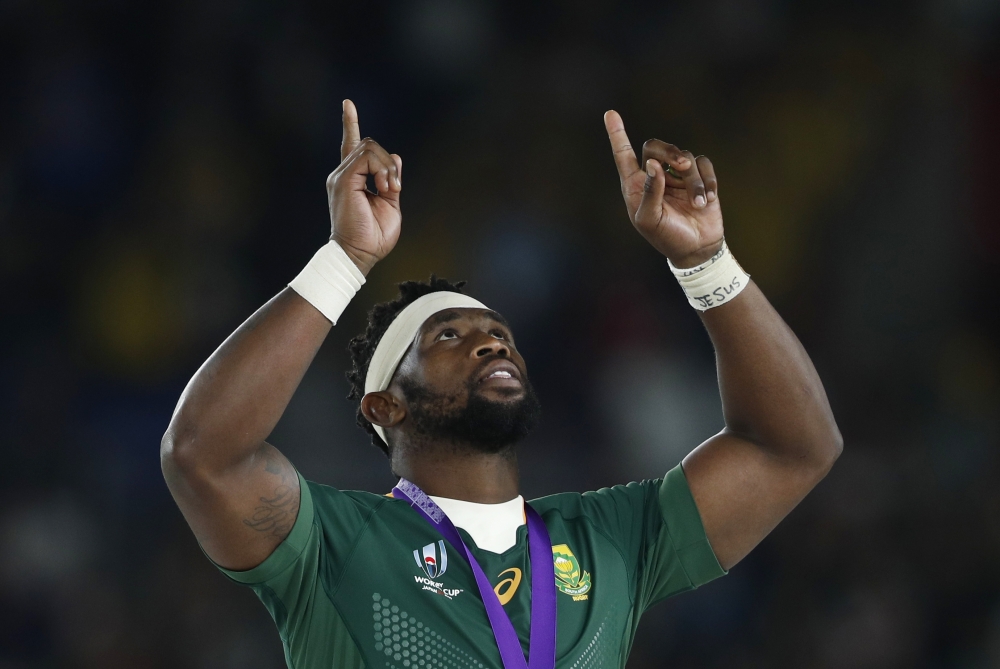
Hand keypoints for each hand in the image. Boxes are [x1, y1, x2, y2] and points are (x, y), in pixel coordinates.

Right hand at [327, 99, 401, 274]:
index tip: (347, 103)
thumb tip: (396, 157)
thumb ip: (390, 180)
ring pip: (369, 147)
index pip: (351, 145)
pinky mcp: (343, 180)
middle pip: (369, 145)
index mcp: (352, 179)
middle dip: (389, 163)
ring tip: (389, 190)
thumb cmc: (374, 236)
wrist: (360, 253)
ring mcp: (341, 176)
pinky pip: (366, 156)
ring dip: (387, 168)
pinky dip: (382, 169)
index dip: (350, 123)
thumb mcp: (389, 204)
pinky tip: (385, 187)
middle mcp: (343, 174)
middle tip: (394, 189)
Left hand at [604, 110, 723, 267]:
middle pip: (655, 147)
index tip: (610, 114)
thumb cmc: (666, 237)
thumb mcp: (650, 220)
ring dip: (693, 180)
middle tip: (681, 165)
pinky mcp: (699, 177)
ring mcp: (677, 175)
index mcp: (636, 185)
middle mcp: (655, 176)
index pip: (623, 155)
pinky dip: (707, 181)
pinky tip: (708, 199)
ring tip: (698, 203)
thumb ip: (649, 192)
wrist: (697, 248)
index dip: (617, 134)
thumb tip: (652, 164)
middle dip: (669, 152)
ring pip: (685, 157)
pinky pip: (704, 164)